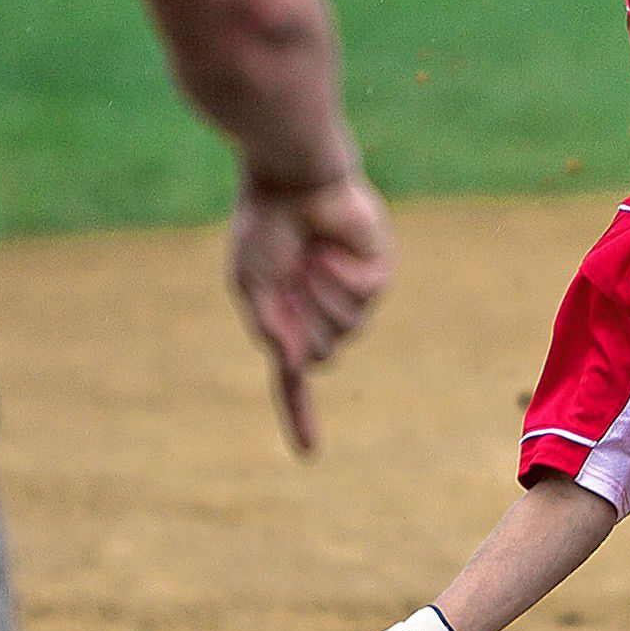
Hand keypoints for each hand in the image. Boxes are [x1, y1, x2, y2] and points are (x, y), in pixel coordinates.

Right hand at [228, 170, 392, 454]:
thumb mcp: (253, 282)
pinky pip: (364, 297)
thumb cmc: (265, 224)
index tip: (308, 453)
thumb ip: (272, 327)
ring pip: (347, 329)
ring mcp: (351, 293)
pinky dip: (340, 273)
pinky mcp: (376, 272)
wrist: (292, 177)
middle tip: (292, 275)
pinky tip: (330, 246)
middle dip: (304, 319)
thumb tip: (299, 367)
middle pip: (325, 355)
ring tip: (310, 256)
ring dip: (321, 293)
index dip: (299, 414)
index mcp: (287, 318)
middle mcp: (320, 311)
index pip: (294, 378)